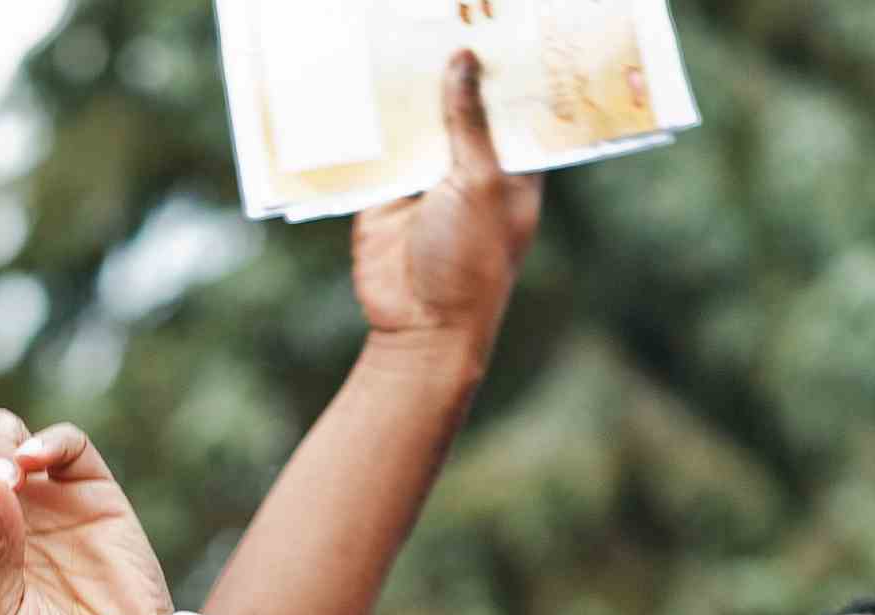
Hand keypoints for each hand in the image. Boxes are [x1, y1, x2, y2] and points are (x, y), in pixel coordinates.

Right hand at [352, 52, 536, 350]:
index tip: (491, 26)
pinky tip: (362, 87)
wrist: (418, 324)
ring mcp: (426, 182)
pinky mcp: (385, 196)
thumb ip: (468, 122)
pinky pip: (378, 152)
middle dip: (448, 74)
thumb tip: (463, 60)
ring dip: (407, 97)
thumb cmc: (470, 260)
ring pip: (417, 126)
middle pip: (460, 108)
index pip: (512, 106)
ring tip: (400, 43)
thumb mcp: (479, 182)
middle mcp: (471, 168)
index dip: (503, 69)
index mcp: (511, 166)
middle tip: (437, 23)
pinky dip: (370, 128)